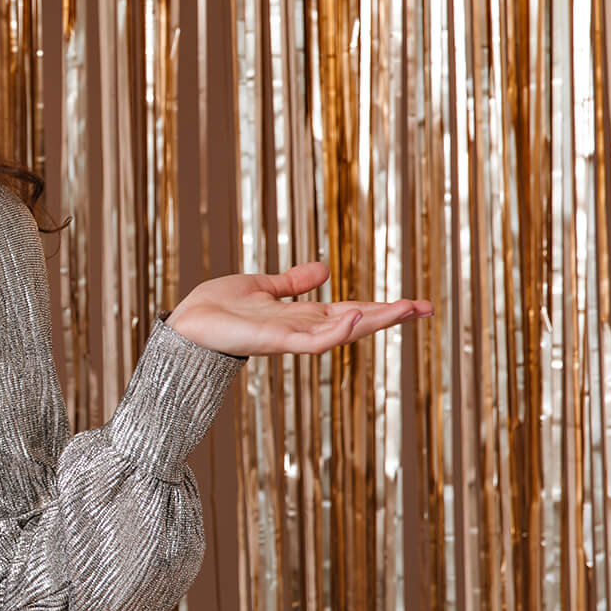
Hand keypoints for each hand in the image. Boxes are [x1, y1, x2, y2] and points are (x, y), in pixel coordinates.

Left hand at [165, 260, 433, 356]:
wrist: (185, 325)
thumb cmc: (216, 309)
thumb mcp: (261, 286)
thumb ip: (291, 282)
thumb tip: (324, 268)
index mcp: (301, 315)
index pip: (350, 310)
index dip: (381, 307)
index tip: (415, 304)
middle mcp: (302, 328)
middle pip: (355, 322)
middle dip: (390, 316)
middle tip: (426, 308)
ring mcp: (290, 337)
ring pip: (341, 331)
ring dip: (374, 321)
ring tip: (404, 309)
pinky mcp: (274, 341)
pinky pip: (311, 340)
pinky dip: (335, 331)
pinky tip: (355, 315)